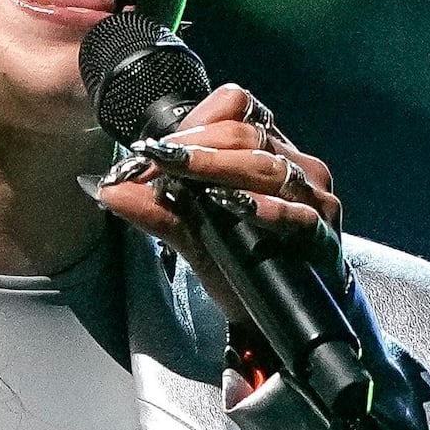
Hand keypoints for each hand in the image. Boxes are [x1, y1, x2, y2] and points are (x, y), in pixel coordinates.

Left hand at [87, 80, 339, 281]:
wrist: (278, 321)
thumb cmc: (241, 266)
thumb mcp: (191, 235)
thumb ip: (155, 208)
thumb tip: (105, 187)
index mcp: (266, 152)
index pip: (236, 108)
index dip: (193, 122)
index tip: (153, 148)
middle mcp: (295, 166)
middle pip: (245, 134)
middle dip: (195, 147)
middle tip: (154, 160)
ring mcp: (314, 198)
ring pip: (267, 165)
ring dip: (219, 167)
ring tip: (183, 170)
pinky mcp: (324, 236)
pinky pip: (297, 213)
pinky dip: (265, 208)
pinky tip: (238, 205)